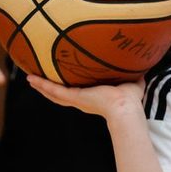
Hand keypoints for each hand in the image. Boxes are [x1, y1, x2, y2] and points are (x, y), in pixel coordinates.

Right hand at [26, 74, 144, 122]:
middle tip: (37, 80)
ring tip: (29, 78)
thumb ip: (133, 74)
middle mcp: (82, 101)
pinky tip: (32, 78)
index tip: (62, 81)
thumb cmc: (131, 99)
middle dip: (49, 88)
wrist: (126, 107)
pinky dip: (43, 84)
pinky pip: (54, 90)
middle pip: (60, 94)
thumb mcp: (131, 83)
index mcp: (93, 98)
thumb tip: (140, 64)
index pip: (76, 92)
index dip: (68, 87)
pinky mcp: (73, 97)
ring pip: (53, 93)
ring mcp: (76, 100)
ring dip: (41, 86)